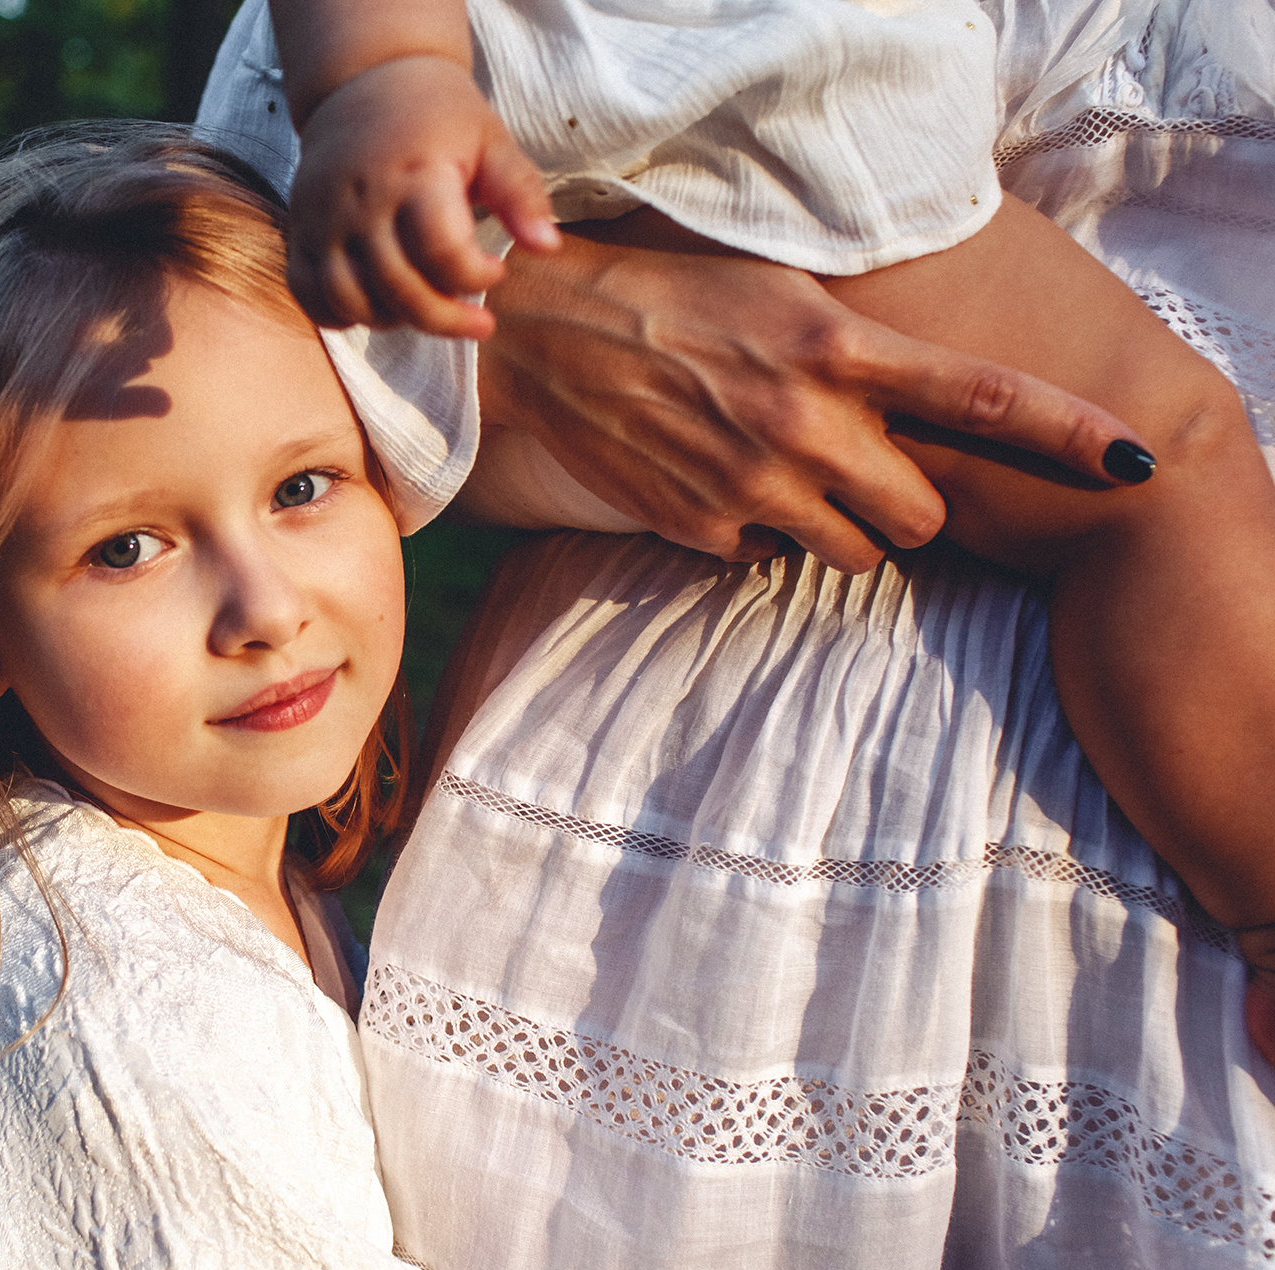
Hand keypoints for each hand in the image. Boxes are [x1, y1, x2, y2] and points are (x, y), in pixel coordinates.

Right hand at [289, 55, 558, 339]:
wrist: (364, 81)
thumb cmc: (438, 117)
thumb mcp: (491, 141)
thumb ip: (520, 194)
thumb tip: (547, 246)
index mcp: (414, 176)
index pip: (442, 254)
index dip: (476, 278)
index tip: (494, 270)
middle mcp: (362, 202)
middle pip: (399, 289)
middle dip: (446, 319)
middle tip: (477, 321)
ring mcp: (323, 220)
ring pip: (351, 302)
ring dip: (394, 320)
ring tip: (425, 305)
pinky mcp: (301, 231)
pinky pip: (309, 295)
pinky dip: (340, 315)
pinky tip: (377, 304)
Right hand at [473, 213, 1151, 570]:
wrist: (554, 337)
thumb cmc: (677, 301)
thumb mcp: (785, 297)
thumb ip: (859, 355)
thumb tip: (915, 422)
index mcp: (836, 349)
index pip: (978, 395)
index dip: (1066, 431)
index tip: (1130, 460)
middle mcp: (805, 423)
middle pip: (923, 515)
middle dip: (909, 506)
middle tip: (866, 474)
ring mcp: (752, 483)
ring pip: (858, 555)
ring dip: (843, 531)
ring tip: (791, 481)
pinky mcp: (701, 526)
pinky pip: (771, 559)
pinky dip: (761, 535)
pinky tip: (720, 482)